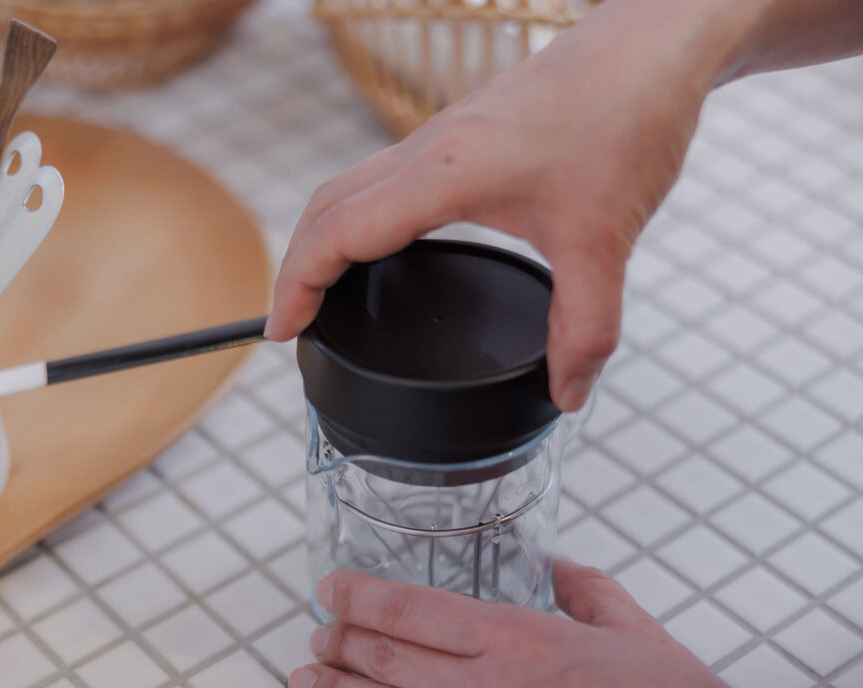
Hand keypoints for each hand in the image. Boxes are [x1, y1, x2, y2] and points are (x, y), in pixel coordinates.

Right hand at [265, 0, 739, 409]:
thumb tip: (570, 393)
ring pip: (351, 185)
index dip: (297, 285)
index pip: (337, 232)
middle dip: (295, 265)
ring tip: (322, 287)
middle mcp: (428, 149)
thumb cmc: (628, 116)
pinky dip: (361, 214)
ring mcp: (442, 135)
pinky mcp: (464, 132)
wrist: (656, 44)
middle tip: (291, 319)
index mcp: (442, 174)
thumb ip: (585, 328)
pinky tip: (386, 243)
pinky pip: (383, 175)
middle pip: (325, 205)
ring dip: (324, 235)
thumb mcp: (604, 241)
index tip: (282, 330)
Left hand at [288, 561, 767, 687]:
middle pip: (387, 658)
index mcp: (522, 638)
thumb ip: (585, 589)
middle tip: (316, 636)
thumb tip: (555, 564)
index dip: (361, 597)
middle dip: (340, 642)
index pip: (414, 609)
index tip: (332, 590)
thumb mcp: (634, 631)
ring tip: (302, 681)